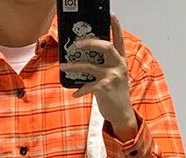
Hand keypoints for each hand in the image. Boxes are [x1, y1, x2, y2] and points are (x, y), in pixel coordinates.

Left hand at [59, 13, 136, 138]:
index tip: (111, 14)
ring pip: (90, 66)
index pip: (119, 41)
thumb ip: (106, 66)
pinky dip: (79, 90)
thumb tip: (87, 59)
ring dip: (74, 66)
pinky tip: (74, 94)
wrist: (122, 115)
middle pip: (105, 47)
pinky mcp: (104, 89)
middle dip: (90, 42)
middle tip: (77, 43)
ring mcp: (112, 77)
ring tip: (63, 66)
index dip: (116, 27)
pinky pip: (87, 86)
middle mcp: (118, 67)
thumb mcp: (115, 77)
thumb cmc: (116, 95)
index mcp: (121, 62)